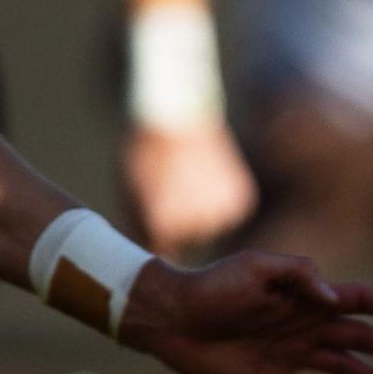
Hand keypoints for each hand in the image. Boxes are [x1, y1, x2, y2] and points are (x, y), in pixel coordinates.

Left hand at [120, 253, 372, 373]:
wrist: (170, 316)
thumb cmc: (212, 284)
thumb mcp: (257, 266)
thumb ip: (300, 274)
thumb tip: (335, 299)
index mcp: (308, 297)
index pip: (361, 302)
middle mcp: (306, 326)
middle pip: (362, 338)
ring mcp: (290, 355)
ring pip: (344, 368)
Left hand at [124, 119, 256, 255]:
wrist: (174, 116)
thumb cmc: (143, 157)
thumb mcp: (130, 197)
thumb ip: (143, 232)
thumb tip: (155, 257)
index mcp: (162, 225)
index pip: (160, 250)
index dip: (156, 235)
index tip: (155, 221)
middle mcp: (195, 224)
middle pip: (188, 241)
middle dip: (180, 226)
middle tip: (171, 193)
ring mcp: (222, 212)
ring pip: (211, 228)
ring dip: (202, 214)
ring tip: (187, 183)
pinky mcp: (241, 201)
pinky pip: (229, 213)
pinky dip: (219, 201)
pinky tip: (205, 178)